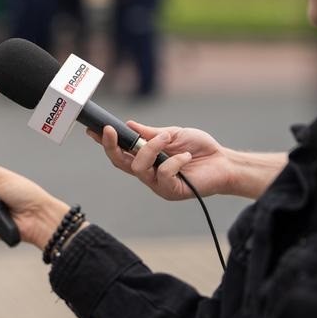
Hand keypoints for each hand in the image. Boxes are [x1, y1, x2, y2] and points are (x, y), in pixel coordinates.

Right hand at [90, 122, 229, 200]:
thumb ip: (151, 133)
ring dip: (151, 149)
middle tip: (110, 130)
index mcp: (146, 157)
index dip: (105, 142)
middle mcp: (148, 172)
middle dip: (112, 146)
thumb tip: (129, 125)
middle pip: (120, 163)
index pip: (120, 152)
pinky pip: (162, 175)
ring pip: (139, 168)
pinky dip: (174, 161)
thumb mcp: (173, 134)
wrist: (223, 162)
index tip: (92, 129)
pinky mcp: (171, 191)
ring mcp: (158, 184)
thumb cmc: (199, 147)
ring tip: (168, 139)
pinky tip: (186, 156)